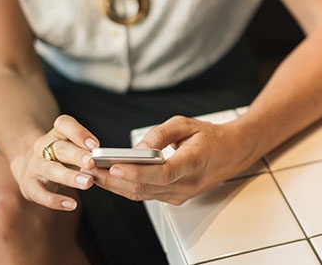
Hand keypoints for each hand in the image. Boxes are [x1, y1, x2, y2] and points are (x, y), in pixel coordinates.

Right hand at [10, 115, 97, 210]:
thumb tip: (109, 159)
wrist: (26, 163)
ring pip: (52, 170)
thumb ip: (87, 149)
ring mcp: (35, 166)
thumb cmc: (61, 154)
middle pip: (60, 149)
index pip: (64, 124)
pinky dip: (55, 200)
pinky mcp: (29, 185)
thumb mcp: (71, 144)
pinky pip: (40, 194)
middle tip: (92, 163)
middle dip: (77, 156)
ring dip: (70, 177)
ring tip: (87, 183)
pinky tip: (71, 204)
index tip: (95, 144)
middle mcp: (42, 147)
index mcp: (56, 133)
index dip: (79, 133)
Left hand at [91, 116, 255, 204]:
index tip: (113, 166)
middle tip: (89, 167)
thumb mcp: (186, 124)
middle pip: (145, 187)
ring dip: (115, 185)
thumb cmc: (210, 137)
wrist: (232, 153)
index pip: (162, 174)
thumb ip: (160, 134)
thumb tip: (136, 148)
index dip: (135, 172)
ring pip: (142, 194)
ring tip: (92, 172)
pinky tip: (110, 177)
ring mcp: (181, 194)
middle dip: (113, 179)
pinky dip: (126, 186)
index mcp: (194, 162)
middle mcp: (187, 184)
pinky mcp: (175, 198)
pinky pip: (146, 195)